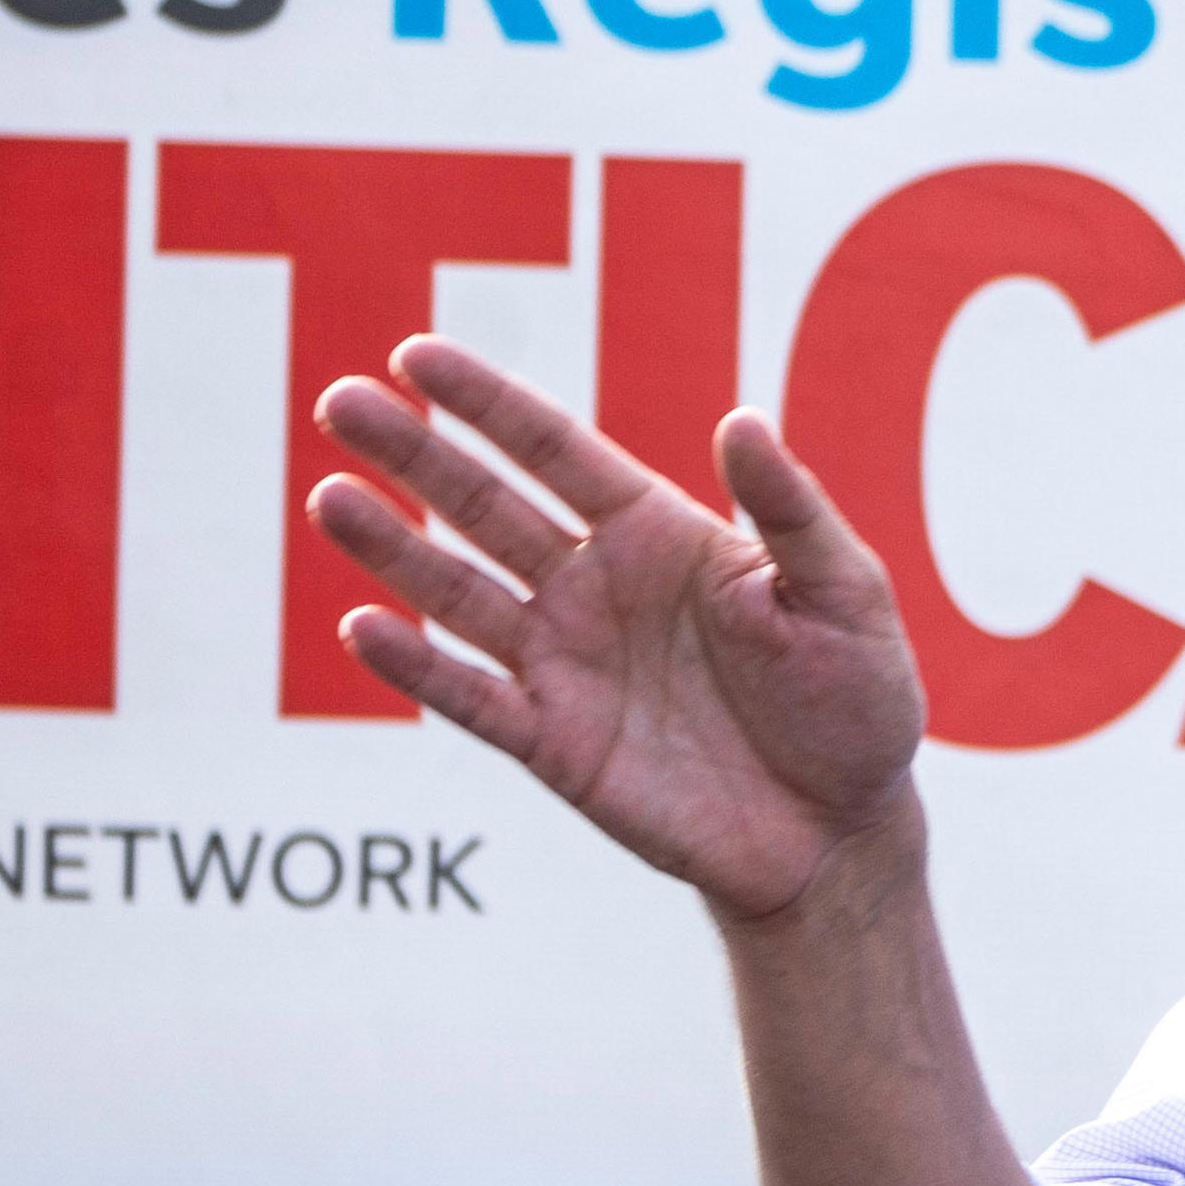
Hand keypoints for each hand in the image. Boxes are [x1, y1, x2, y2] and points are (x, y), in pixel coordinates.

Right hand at [308, 339, 928, 924]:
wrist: (840, 829)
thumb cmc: (855, 700)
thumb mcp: (844, 594)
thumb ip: (789, 511)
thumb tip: (741, 420)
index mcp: (661, 534)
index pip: (556, 450)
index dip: (487, 404)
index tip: (416, 356)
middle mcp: (598, 588)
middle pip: (487, 506)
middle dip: (414, 455)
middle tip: (339, 401)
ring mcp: (568, 664)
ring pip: (460, 592)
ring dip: (394, 548)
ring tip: (329, 496)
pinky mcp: (555, 744)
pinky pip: (472, 699)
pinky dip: (416, 668)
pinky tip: (362, 626)